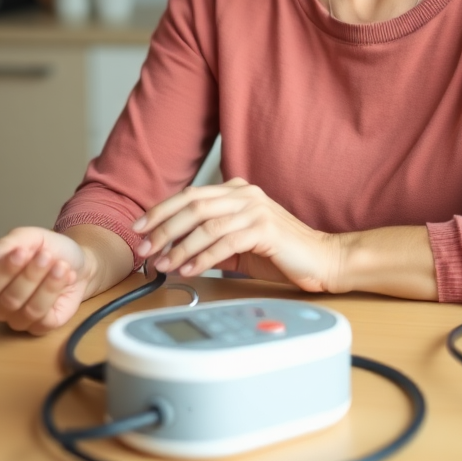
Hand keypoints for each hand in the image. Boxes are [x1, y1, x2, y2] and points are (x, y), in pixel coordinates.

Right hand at [0, 227, 89, 334]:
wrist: (78, 259)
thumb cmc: (47, 249)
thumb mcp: (25, 238)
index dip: (3, 271)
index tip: (21, 251)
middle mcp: (0, 304)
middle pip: (8, 300)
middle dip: (30, 275)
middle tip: (45, 256)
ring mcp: (19, 318)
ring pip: (28, 310)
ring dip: (47, 284)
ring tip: (60, 265)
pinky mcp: (41, 326)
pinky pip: (44, 318)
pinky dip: (56, 293)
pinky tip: (65, 276)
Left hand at [132, 178, 339, 292]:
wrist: (321, 259)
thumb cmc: (281, 252)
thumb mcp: (240, 243)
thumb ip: (212, 241)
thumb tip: (174, 250)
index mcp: (237, 191)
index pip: (191, 195)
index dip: (161, 210)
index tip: (140, 228)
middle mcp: (245, 194)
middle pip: (193, 205)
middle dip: (164, 227)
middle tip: (145, 248)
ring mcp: (256, 209)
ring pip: (206, 223)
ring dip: (180, 245)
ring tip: (163, 264)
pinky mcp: (265, 228)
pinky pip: (225, 242)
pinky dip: (203, 257)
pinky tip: (189, 269)